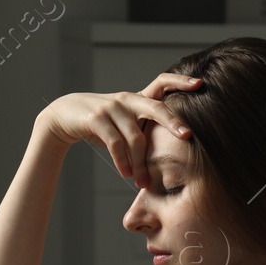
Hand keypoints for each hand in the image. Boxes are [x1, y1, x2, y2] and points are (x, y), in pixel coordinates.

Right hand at [39, 75, 202, 186]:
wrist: (64, 116)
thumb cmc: (102, 123)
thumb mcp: (126, 122)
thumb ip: (145, 129)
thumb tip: (173, 148)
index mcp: (138, 98)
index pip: (162, 83)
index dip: (181, 82)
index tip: (201, 84)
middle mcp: (128, 99)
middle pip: (156, 107)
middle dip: (173, 121)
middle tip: (188, 136)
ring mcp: (112, 107)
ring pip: (135, 136)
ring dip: (141, 162)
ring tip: (143, 182)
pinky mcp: (96, 118)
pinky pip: (115, 142)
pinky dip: (122, 161)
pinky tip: (126, 174)